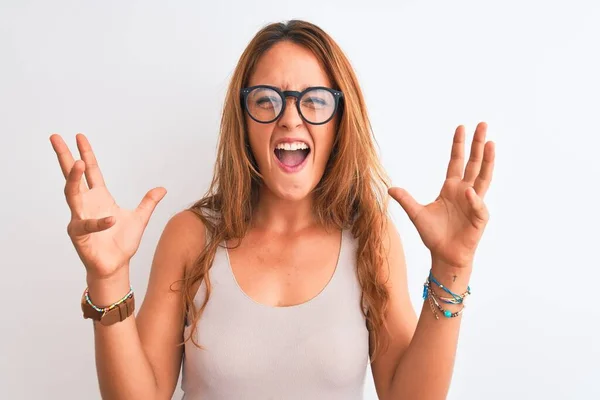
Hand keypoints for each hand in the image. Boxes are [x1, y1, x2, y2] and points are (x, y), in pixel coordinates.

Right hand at [50, 133, 166, 279]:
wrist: (116, 266)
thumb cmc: (122, 243)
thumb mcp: (140, 218)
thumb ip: (148, 203)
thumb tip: (162, 188)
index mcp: (99, 197)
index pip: (91, 171)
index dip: (86, 154)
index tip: (79, 136)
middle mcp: (86, 204)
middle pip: (72, 176)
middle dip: (64, 156)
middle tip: (55, 137)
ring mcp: (80, 218)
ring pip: (72, 194)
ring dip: (73, 179)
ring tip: (76, 162)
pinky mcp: (79, 235)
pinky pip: (87, 225)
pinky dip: (99, 222)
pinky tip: (111, 219)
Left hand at [389, 122, 494, 268]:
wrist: (444, 255)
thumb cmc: (433, 235)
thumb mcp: (416, 214)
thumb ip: (406, 200)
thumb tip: (390, 188)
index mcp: (451, 188)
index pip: (456, 161)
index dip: (458, 145)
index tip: (461, 127)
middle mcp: (465, 192)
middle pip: (474, 163)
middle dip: (478, 144)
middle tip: (482, 124)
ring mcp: (474, 204)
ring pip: (483, 178)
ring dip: (488, 162)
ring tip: (491, 144)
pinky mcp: (479, 219)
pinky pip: (478, 206)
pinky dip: (474, 200)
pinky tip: (470, 193)